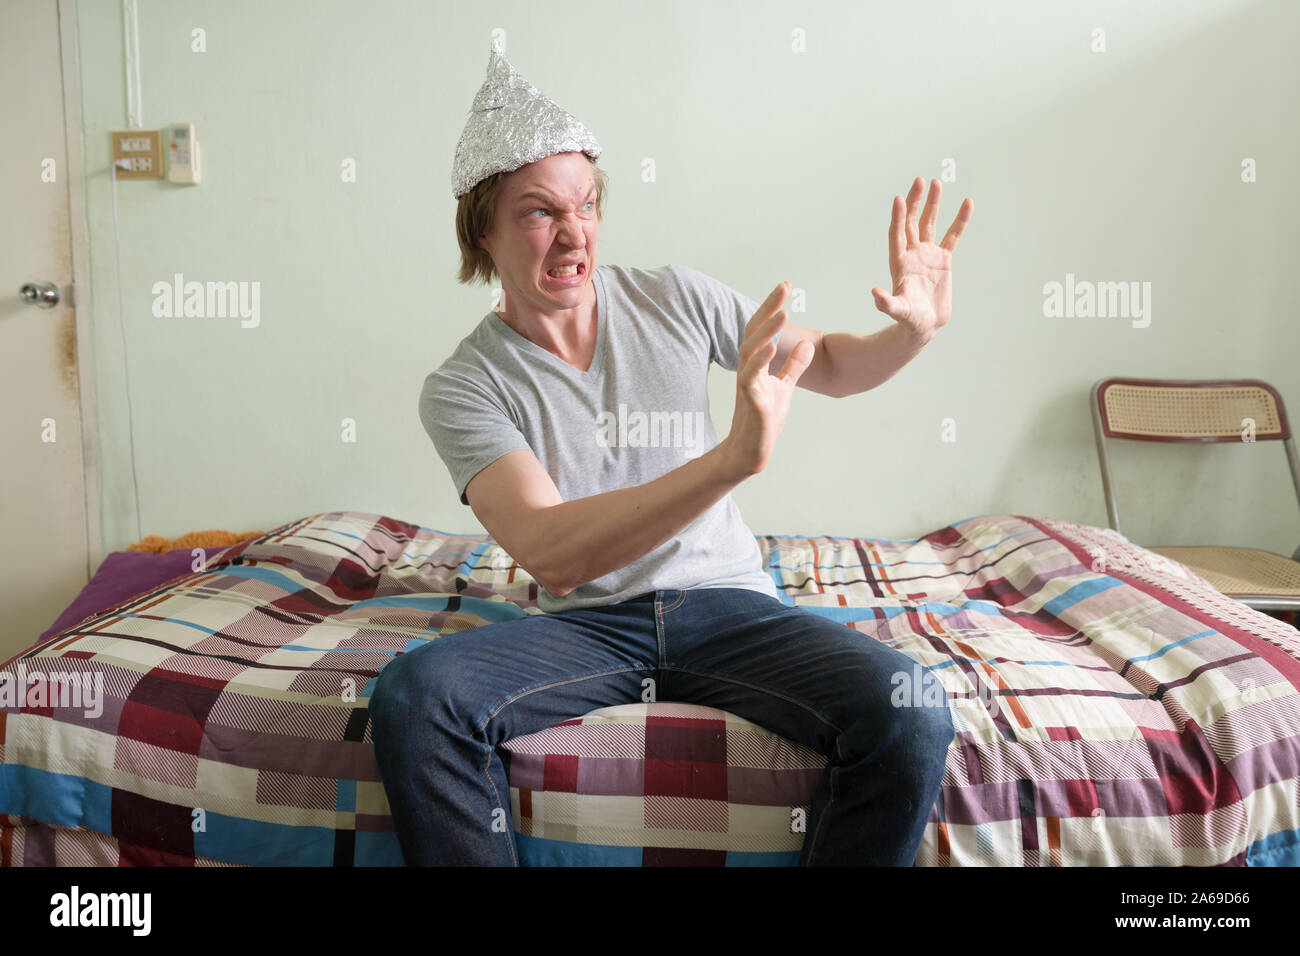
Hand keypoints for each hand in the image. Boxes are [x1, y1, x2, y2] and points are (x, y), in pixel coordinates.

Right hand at [720, 282, 814, 477]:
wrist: (751, 450)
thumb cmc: (765, 419)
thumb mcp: (785, 387)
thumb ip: (794, 366)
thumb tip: (807, 345)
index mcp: (756, 363)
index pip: (762, 328)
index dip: (771, 306)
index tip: (785, 285)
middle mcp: (748, 368)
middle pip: (754, 331)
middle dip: (768, 307)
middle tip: (784, 286)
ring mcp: (747, 383)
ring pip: (751, 349)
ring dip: (766, 331)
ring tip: (782, 312)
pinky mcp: (750, 399)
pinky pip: (751, 375)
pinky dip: (760, 360)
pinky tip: (770, 347)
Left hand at [870, 178, 972, 341]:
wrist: (925, 326)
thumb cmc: (909, 320)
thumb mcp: (898, 312)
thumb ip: (887, 303)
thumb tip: (875, 294)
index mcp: (899, 263)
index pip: (897, 235)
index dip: (898, 218)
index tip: (899, 199)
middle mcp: (911, 254)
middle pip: (912, 222)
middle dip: (915, 202)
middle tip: (919, 181)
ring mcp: (927, 255)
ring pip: (929, 223)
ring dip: (932, 204)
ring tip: (936, 183)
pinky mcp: (943, 260)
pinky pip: (952, 235)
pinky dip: (959, 220)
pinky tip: (967, 203)